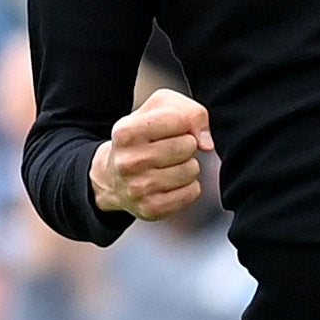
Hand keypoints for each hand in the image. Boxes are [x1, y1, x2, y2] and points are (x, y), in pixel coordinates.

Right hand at [90, 88, 212, 220]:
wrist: (113, 176)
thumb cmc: (140, 139)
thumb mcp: (157, 111)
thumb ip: (189, 112)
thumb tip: (206, 142)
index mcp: (126, 132)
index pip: (178, 119)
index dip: (183, 122)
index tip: (172, 128)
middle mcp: (128, 161)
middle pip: (187, 146)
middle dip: (186, 145)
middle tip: (171, 149)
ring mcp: (138, 188)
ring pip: (192, 170)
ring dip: (188, 166)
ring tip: (170, 165)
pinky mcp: (151, 209)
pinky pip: (191, 192)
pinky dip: (188, 186)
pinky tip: (172, 182)